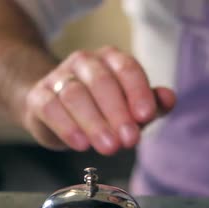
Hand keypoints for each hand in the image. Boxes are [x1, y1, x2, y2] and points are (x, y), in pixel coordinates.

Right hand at [21, 46, 175, 154]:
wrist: (55, 109)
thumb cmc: (102, 107)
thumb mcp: (131, 107)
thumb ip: (152, 104)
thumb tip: (169, 98)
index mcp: (111, 59)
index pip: (127, 69)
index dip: (138, 93)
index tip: (146, 116)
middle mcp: (85, 62)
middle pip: (101, 82)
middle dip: (117, 113)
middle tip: (128, 140)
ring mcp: (59, 77)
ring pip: (75, 95)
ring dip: (94, 123)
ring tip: (108, 147)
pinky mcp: (39, 96)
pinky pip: (51, 108)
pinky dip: (66, 127)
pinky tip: (80, 144)